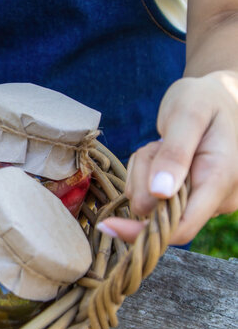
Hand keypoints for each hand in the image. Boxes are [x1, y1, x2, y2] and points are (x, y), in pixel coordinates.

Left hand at [98, 71, 237, 244]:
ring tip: (162, 145)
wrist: (220, 95)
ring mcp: (209, 200)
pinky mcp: (196, 196)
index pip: (181, 228)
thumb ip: (174, 154)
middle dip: (143, 182)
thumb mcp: (187, 115)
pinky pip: (157, 196)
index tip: (107, 225)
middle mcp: (221, 198)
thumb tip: (160, 194)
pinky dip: (149, 175)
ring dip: (144, 175)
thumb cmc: (204, 99)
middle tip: (155, 146)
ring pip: (154, 203)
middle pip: (160, 214)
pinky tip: (162, 152)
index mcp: (222, 179)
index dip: (142, 233)